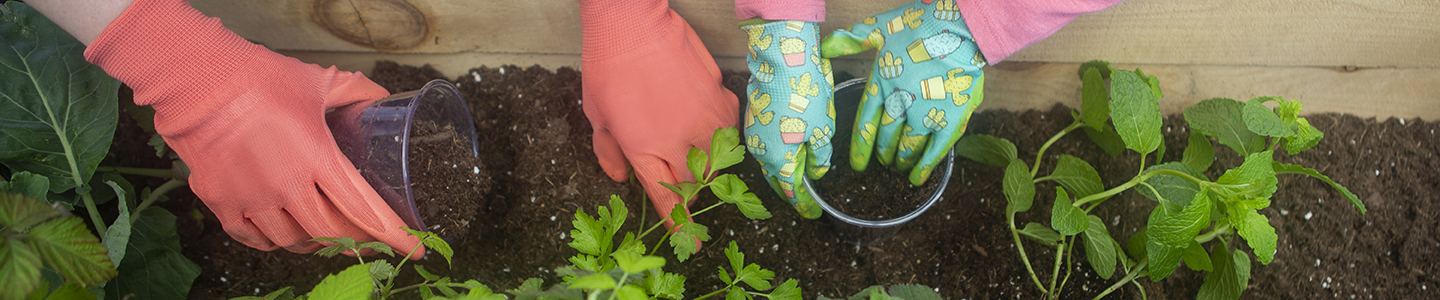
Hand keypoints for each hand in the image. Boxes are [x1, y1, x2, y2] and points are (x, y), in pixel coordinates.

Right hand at [84, 0, 419, 254]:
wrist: (195, 79)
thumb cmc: (258, 77)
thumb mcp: (316, 81)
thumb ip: (354, 91)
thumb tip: (380, 97)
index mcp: (317, 158)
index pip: (365, 209)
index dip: (393, 234)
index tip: (414, 248)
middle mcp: (287, 187)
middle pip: (331, 233)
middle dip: (356, 241)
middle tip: (368, 241)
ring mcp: (252, 199)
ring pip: (293, 241)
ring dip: (315, 242)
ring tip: (325, 234)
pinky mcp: (221, 202)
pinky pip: (253, 239)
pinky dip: (272, 241)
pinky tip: (282, 233)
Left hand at [581, 4, 738, 227]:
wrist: (634, 24)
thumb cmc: (608, 67)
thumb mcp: (597, 115)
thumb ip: (609, 151)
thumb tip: (618, 176)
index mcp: (646, 152)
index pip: (669, 200)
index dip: (679, 223)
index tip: (687, 239)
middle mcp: (681, 142)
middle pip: (696, 185)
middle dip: (689, 190)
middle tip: (679, 181)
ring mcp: (706, 120)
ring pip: (717, 160)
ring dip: (706, 163)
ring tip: (692, 151)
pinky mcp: (721, 98)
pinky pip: (728, 129)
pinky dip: (718, 134)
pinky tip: (703, 122)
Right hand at [741, 20, 833, 218]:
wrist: (780, 59)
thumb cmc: (804, 94)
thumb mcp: (823, 128)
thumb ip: (820, 156)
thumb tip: (816, 172)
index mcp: (779, 159)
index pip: (791, 192)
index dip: (804, 205)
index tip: (814, 214)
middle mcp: (760, 152)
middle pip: (776, 180)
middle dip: (791, 191)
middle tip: (806, 200)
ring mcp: (753, 135)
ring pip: (768, 163)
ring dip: (783, 171)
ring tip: (799, 176)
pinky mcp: (752, 120)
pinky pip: (764, 146)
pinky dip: (776, 153)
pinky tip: (788, 150)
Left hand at [821, 0, 986, 184]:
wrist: (960, 28)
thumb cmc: (921, 26)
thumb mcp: (881, 29)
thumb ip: (853, 40)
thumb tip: (824, 47)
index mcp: (881, 85)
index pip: (865, 124)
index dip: (860, 148)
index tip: (857, 165)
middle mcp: (900, 104)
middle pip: (887, 140)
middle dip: (884, 155)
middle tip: (885, 163)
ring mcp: (925, 115)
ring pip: (907, 148)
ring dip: (901, 161)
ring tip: (899, 167)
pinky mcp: (950, 120)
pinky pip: (934, 152)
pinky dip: (924, 168)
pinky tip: (916, 179)